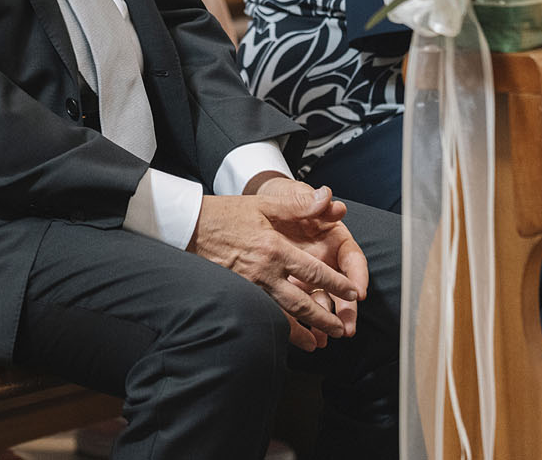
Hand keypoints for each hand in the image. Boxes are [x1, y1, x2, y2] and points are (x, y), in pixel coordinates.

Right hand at [191, 181, 364, 350]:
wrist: (189, 226)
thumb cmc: (227, 214)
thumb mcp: (264, 203)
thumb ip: (299, 204)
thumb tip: (329, 198)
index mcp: (275, 249)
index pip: (315, 273)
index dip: (337, 285)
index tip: (353, 294)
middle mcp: (264, 272)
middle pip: (302, 303)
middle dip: (325, 319)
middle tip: (342, 329)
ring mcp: (249, 287)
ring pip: (283, 316)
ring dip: (304, 332)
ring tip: (318, 344)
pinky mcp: (237, 294)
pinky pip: (263, 315)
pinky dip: (278, 330)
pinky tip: (287, 338)